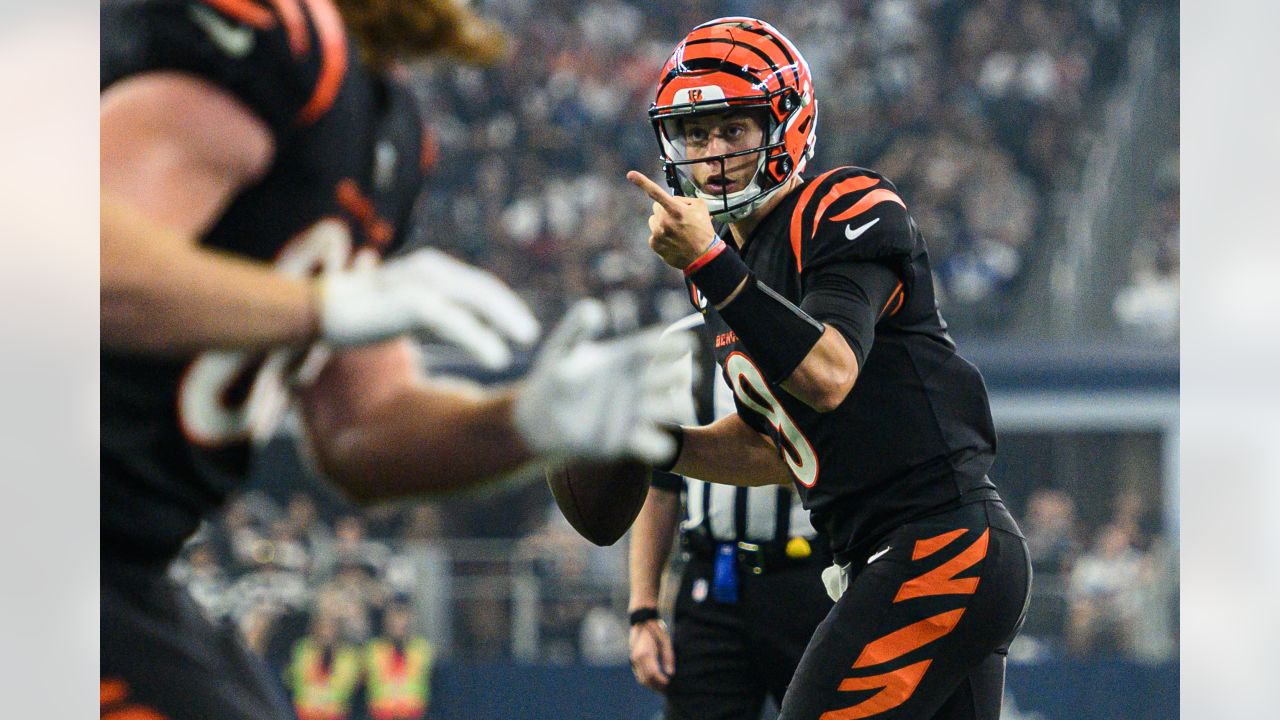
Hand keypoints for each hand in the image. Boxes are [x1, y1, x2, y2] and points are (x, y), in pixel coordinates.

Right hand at [318, 248, 539, 367]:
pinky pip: (459, 324)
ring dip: (506, 321)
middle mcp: (431, 270)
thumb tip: (466, 330)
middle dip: (510, 311)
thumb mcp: (407, 311)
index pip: (477, 285)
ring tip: (525, 340)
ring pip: (478, 302)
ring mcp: (423, 284)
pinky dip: (482, 341)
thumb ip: (436, 315)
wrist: (322, 310)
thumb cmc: (364, 312)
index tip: (518, 324)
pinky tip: (498, 358)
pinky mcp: (415, 304)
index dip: (502, 304)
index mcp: (431, 269)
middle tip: (531, 333)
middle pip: (484, 290)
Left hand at [513, 299, 693, 463]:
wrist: (537, 420)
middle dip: (682, 375)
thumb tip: (593, 309)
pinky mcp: (626, 440)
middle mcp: (635, 384)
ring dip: (675, 409)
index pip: (658, 346)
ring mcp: (633, 412)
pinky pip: (652, 444)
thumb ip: (577, 328)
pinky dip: (657, 445)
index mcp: (625, 357)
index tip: (687, 344)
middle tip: (684, 377)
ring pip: (669, 410)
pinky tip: (651, 442)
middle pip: (671, 376)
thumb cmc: (551, 380)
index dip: (674, 344)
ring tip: (670, 409)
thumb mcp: (562, 349)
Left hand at [627, 171, 718, 269]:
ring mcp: (658, 233)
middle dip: (664, 210)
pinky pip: (654, 234)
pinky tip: (673, 240)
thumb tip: (672, 199)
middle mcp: (664, 221)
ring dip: (662, 223)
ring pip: (653, 220)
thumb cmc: (703, 230)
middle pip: (656, 207)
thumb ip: (683, 199)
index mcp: (676, 210)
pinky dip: (661, 236)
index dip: (642, 182)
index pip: (656, 192)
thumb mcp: (700, 207)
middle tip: (678, 220)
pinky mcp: (654, 244)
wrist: (703, 256)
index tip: (630, 174)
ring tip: (677, 232)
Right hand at [629, 618, 674, 691]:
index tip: (670, 684)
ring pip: (641, 679)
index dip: (661, 681)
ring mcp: (633, 659)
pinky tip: (655, 680)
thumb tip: (670, 674)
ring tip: (662, 687)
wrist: (642, 621)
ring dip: (651, 685)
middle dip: (656, 686)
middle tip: (667, 689)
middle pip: (646, 679)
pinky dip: (646, 680)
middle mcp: (637, 658)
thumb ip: (668, 658)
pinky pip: (639, 674)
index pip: (653, 674)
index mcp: (645, 654)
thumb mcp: (666, 641)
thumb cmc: (656, 630)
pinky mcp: (633, 659)